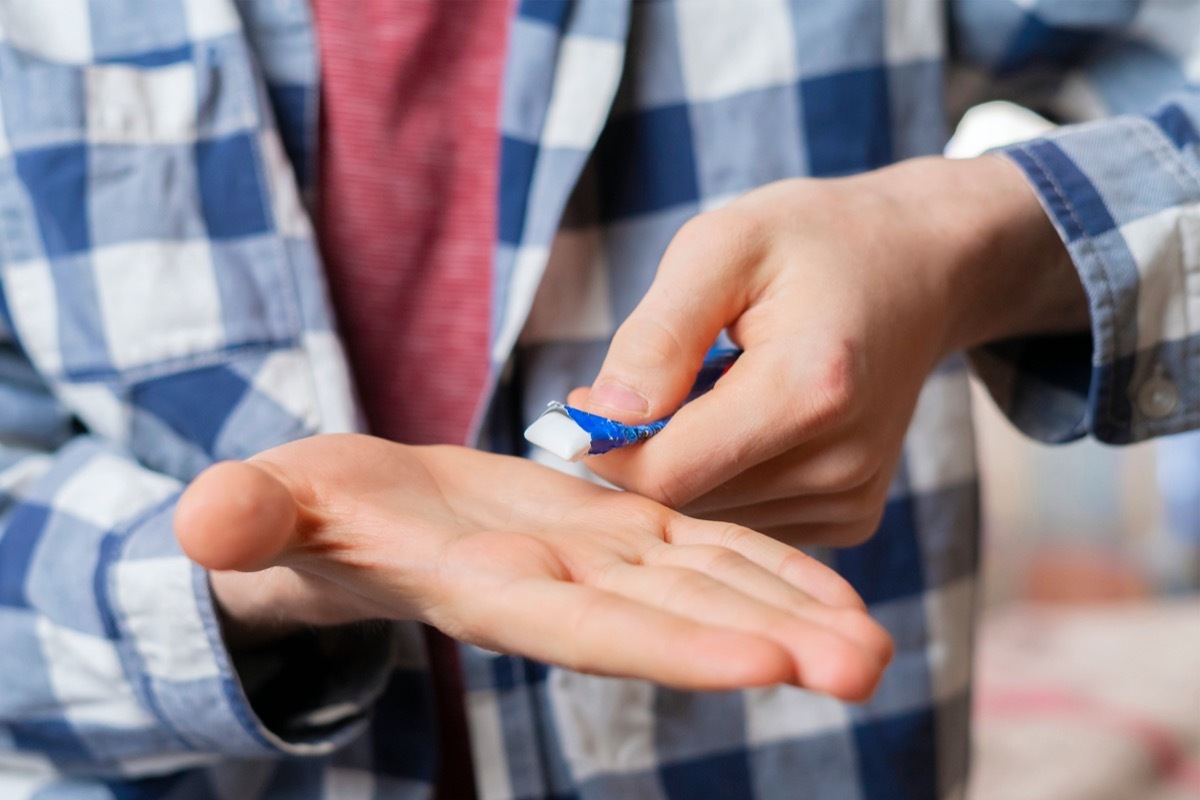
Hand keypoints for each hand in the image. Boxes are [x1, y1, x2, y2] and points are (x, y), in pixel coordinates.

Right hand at [174, 434, 891, 697]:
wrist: (352, 519)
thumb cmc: (297, 518)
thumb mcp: (266, 508)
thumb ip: (248, 519)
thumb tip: (204, 524)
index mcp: (487, 588)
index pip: (589, 626)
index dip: (673, 645)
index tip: (769, 663)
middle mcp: (560, 589)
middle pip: (675, 622)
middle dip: (770, 645)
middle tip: (872, 664)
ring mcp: (596, 563)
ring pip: (708, 588)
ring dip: (794, 613)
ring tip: (875, 641)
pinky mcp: (614, 532)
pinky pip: (703, 549)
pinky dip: (766, 568)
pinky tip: (830, 588)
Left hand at [571, 155, 1085, 545]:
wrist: (920, 264)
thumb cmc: (814, 241)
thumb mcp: (722, 247)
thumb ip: (657, 334)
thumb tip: (599, 415)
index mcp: (808, 389)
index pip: (667, 474)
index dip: (605, 448)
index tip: (579, 404)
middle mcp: (841, 462)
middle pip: (686, 501)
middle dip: (643, 452)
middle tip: (647, 382)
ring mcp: (853, 496)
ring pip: (711, 517)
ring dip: (685, 463)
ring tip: (707, 389)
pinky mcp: (855, 514)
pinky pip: (749, 518)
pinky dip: (723, 476)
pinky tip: (740, 419)